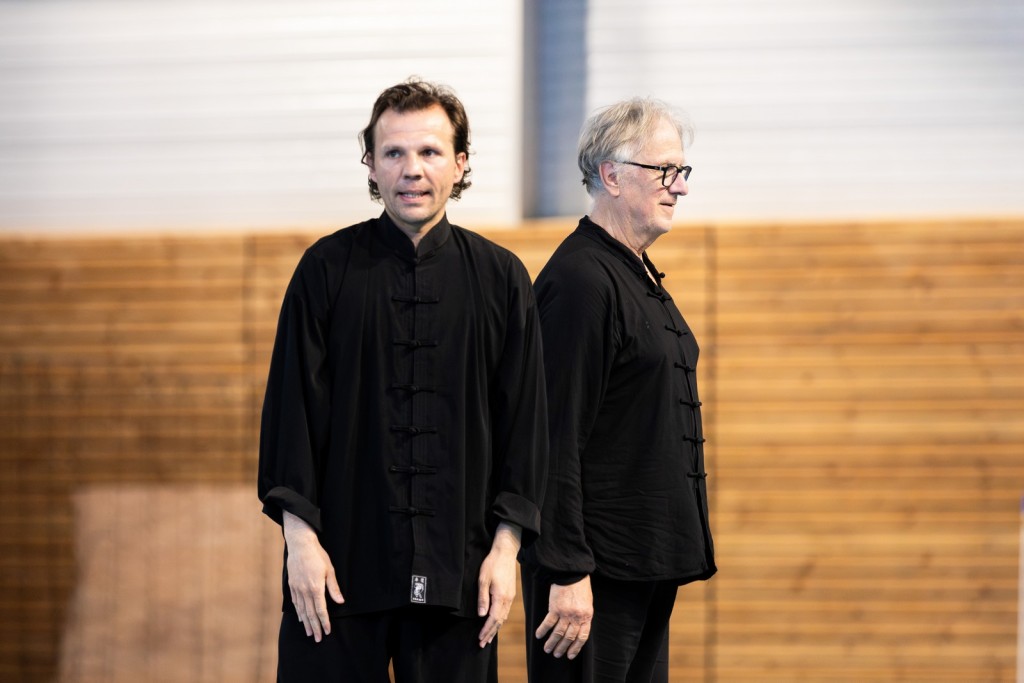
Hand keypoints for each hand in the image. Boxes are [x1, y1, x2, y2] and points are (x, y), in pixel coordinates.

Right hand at [283, 511, 343, 642]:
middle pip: (310, 614)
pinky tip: (301, 618)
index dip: (325, 622)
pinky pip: (295, 603)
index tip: (327, 631)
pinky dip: (298, 612)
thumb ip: (334, 587)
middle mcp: (305, 591)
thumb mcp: (329, 570)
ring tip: (310, 633)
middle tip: (319, 639)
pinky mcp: (292, 585)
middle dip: (315, 627)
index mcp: (316, 588)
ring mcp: (297, 589)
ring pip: (301, 610)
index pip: (321, 610)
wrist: (300, 545)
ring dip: (306, 623)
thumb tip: (340, 602)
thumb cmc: (317, 555)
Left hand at [477, 522, 521, 646]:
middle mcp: (507, 599)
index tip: (479, 638)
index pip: (493, 619)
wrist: (505, 552)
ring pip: (503, 617)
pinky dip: (499, 620)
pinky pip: (505, 611)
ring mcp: (510, 596)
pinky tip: (495, 622)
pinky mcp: (510, 593)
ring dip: (495, 628)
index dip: (486, 630)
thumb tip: (482, 615)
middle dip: (490, 633)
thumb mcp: (483, 580)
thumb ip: (482, 598)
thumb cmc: (492, 564)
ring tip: (488, 637)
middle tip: (482, 644)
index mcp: (500, 597)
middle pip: (499, 621)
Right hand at [535, 575, 592, 659]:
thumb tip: (577, 627)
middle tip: (556, 654)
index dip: (576, 648)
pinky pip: (548, 623)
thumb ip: (583, 615)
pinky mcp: (555, 608)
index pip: (582, 637)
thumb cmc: (581, 587)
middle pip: (569, 637)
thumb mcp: (587, 603)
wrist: (572, 573)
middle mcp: (576, 617)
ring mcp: (565, 613)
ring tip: (547, 649)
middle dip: (562, 648)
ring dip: (552, 642)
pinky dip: (543, 630)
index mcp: (586, 616)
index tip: (570, 655)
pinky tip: (538, 635)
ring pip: (558, 633)